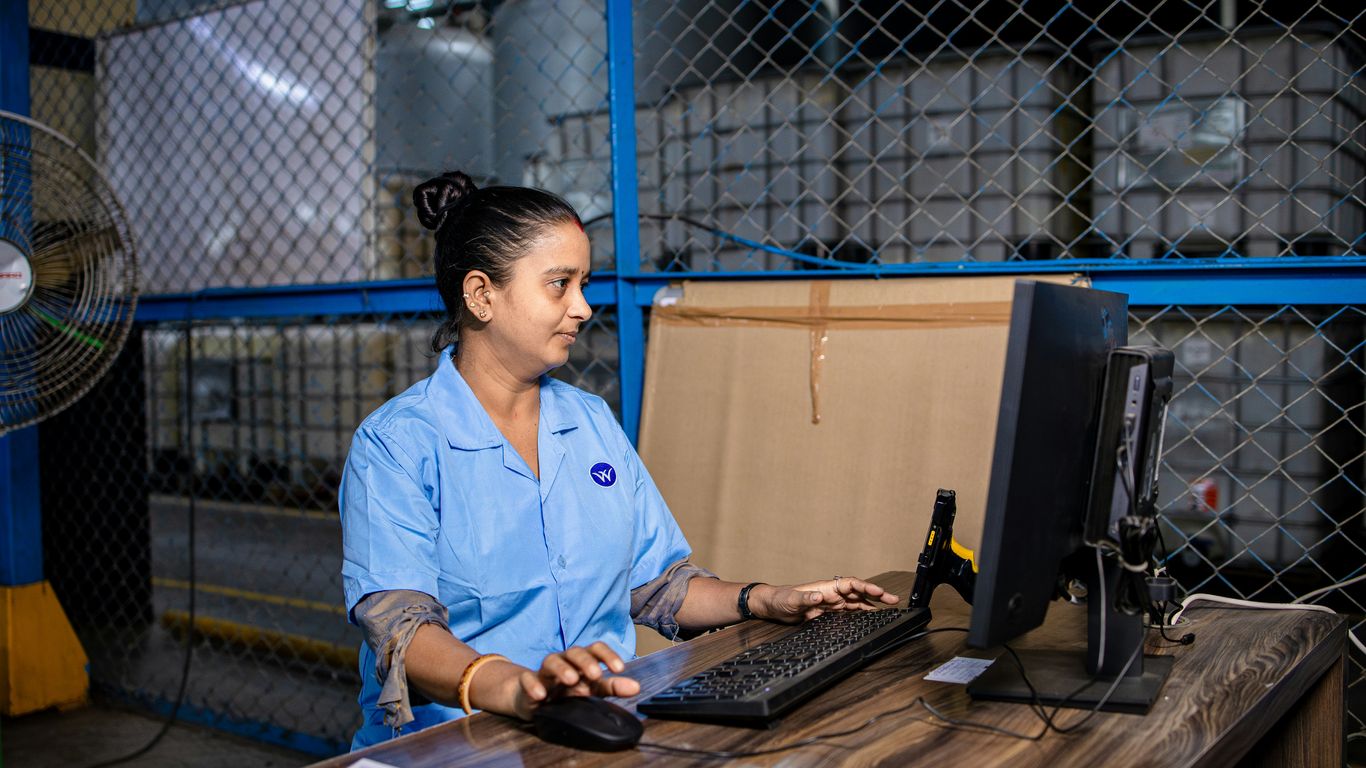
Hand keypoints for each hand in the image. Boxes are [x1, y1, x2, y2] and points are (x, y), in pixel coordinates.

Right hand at [510, 642, 640, 719]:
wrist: (534, 697)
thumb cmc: (567, 690)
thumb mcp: (591, 689)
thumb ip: (612, 687)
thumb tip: (637, 687)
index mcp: (581, 661)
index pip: (595, 649)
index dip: (607, 655)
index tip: (619, 668)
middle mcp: (564, 661)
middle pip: (574, 652)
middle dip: (586, 661)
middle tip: (596, 675)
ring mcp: (545, 672)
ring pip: (551, 660)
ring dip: (562, 668)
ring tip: (571, 680)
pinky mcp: (528, 683)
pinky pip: (527, 679)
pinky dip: (533, 684)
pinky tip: (540, 694)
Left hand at [755, 576, 900, 623]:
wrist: (771, 606)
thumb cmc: (779, 599)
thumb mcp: (791, 599)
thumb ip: (805, 598)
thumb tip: (819, 596)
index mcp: (825, 587)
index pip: (850, 584)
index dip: (866, 587)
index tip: (879, 592)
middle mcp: (831, 594)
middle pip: (858, 592)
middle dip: (876, 595)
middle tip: (893, 600)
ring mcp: (830, 603)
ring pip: (856, 602)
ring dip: (872, 605)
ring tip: (889, 609)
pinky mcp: (827, 613)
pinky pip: (848, 612)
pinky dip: (861, 614)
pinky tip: (870, 618)